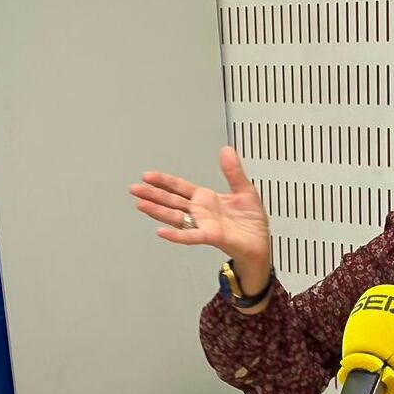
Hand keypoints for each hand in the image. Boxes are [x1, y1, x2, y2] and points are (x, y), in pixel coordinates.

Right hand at [129, 147, 271, 277]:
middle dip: (152, 194)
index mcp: (205, 199)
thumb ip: (233, 171)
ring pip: (176, 217)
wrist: (260, 243)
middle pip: (171, 201)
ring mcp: (203, 225)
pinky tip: (162, 231)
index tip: (147, 176)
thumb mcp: (244, 189)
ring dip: (158, 211)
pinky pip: (190, 236)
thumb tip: (226, 150)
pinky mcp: (211, 237)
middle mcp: (200, 212)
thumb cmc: (251, 221)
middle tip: (134, 189)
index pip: (179, 187)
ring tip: (141, 204)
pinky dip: (176, 234)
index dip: (164, 181)